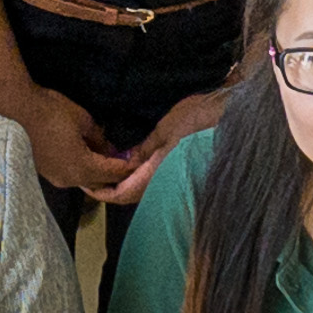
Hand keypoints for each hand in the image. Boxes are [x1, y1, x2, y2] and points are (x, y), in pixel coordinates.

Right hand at [0, 76, 129, 204]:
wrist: (16, 110)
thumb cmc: (52, 112)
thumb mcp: (84, 120)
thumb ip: (100, 139)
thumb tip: (110, 149)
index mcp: (83, 167)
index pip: (114, 173)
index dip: (129, 168)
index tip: (140, 161)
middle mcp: (70, 180)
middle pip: (100, 183)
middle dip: (115, 175)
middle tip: (125, 162)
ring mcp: (55, 178)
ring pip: (84, 182)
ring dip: (97, 174)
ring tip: (106, 159)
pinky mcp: (45, 173)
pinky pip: (70, 176)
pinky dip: (81, 170)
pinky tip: (84, 156)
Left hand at [102, 84, 228, 206]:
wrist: (228, 117)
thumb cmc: (198, 121)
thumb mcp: (165, 131)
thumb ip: (145, 150)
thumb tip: (127, 162)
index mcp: (156, 176)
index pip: (121, 194)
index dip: (100, 192)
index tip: (85, 184)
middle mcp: (164, 183)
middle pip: (130, 195)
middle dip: (110, 189)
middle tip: (91, 175)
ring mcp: (173, 180)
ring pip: (142, 190)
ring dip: (124, 183)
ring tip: (106, 170)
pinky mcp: (180, 173)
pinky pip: (153, 181)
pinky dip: (138, 177)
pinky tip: (132, 165)